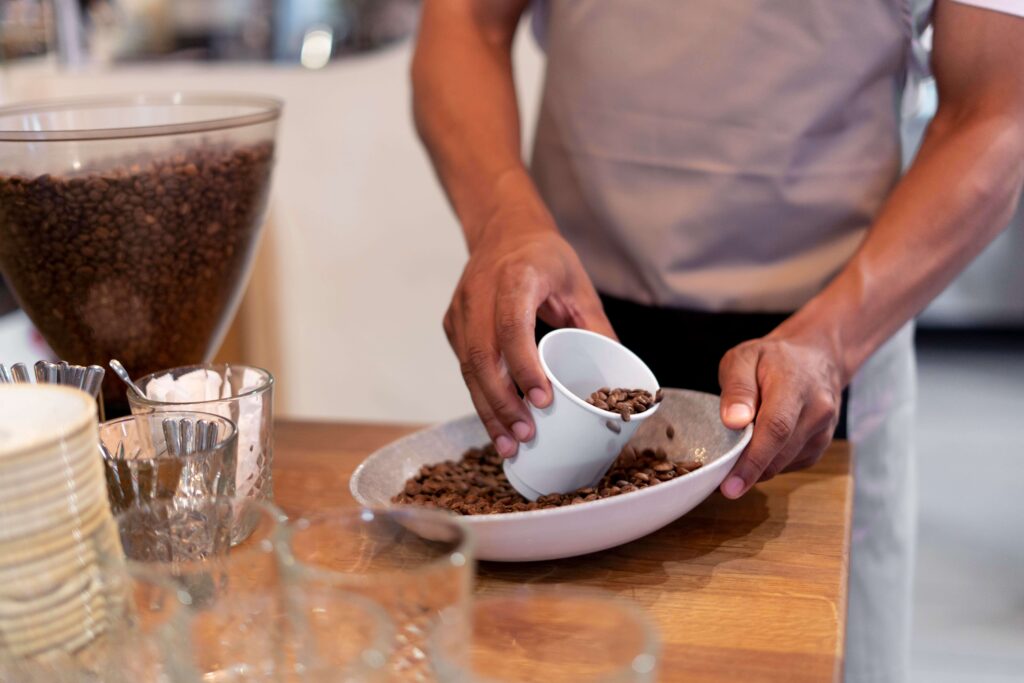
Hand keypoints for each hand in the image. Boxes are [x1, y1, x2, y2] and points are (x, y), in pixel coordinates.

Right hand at [444, 205, 614, 456]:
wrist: (504, 230)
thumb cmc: (545, 258)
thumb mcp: (580, 286)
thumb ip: (597, 329)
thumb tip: (618, 378)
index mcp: (517, 275)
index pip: (511, 323)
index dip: (524, 364)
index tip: (542, 399)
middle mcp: (481, 291)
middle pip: (481, 354)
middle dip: (502, 401)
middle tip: (527, 434)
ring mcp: (462, 310)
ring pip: (468, 368)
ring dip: (488, 409)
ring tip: (510, 444)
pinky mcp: (454, 325)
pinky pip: (464, 367)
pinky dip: (481, 398)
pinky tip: (498, 424)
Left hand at [717, 329, 845, 498]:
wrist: (815, 358)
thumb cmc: (773, 358)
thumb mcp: (744, 358)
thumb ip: (737, 388)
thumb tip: (733, 422)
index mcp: (795, 385)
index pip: (776, 429)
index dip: (752, 461)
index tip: (730, 486)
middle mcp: (817, 411)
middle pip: (780, 453)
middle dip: (747, 472)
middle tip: (718, 479)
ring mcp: (823, 431)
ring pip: (783, 464)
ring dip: (756, 467)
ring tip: (734, 452)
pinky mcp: (820, 446)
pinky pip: (789, 465)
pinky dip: (768, 463)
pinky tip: (757, 446)